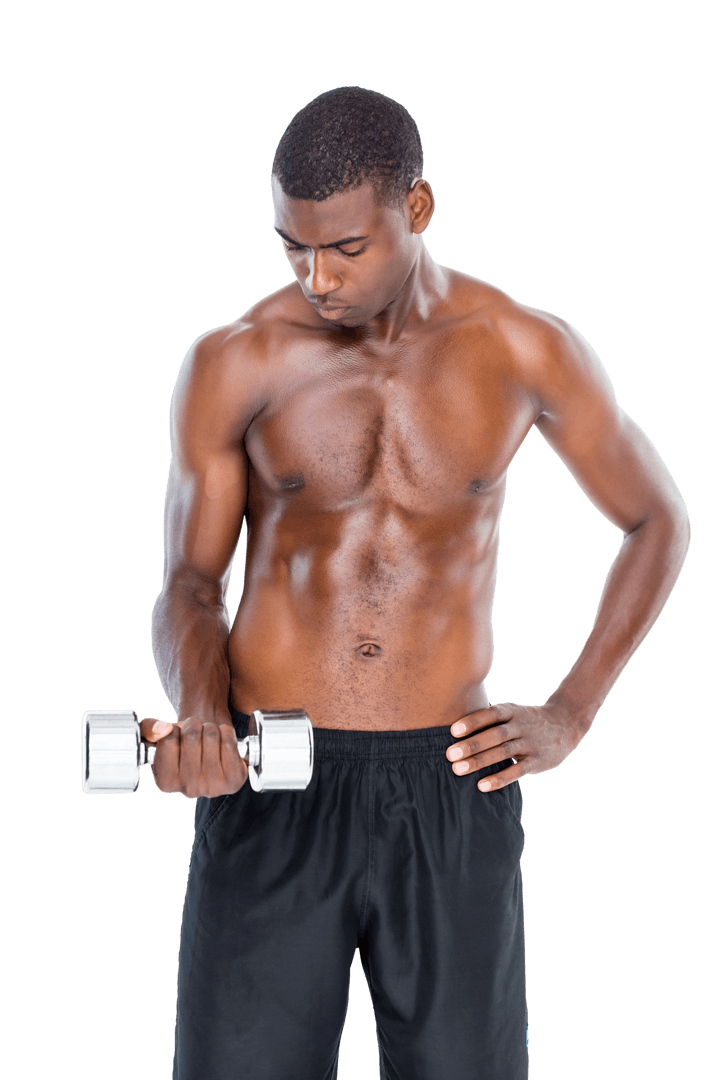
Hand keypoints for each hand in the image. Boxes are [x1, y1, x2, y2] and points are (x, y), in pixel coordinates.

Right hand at [140, 716, 247, 797]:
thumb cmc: (184, 744)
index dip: (175, 729)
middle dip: (194, 725)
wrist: (212, 750)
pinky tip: (223, 740)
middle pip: (191, 736)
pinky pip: (230, 742)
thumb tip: (162, 729)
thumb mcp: (159, 735)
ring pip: (211, 736)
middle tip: (196, 731)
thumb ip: (149, 729)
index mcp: (165, 782)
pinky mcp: (234, 779)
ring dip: (211, 728)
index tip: (178, 735)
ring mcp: (213, 787)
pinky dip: (227, 732)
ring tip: (208, 736)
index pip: (168, 740)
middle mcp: (189, 789)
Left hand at [445, 701, 590, 790]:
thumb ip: (491, 720)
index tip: (453, 731)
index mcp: (512, 711)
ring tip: (458, 770)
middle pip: (495, 734)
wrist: (565, 724)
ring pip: (503, 752)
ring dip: (480, 761)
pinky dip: (499, 778)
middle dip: (472, 744)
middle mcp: (521, 725)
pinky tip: (482, 785)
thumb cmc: (526, 720)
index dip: (473, 721)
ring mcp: (531, 743)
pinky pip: (517, 771)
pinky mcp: (538, 761)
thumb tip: (455, 731)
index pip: (491, 714)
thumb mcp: (512, 712)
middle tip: (449, 754)